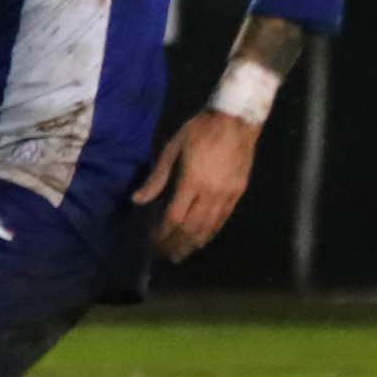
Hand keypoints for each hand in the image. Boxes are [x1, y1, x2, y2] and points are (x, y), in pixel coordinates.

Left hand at [132, 109, 260, 261]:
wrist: (236, 120)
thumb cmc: (199, 131)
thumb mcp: (172, 149)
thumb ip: (156, 177)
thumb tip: (137, 200)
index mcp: (192, 181)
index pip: (174, 217)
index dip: (162, 233)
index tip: (152, 242)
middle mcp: (211, 192)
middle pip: (191, 228)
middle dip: (175, 243)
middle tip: (164, 255)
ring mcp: (227, 194)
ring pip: (208, 227)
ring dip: (193, 243)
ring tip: (180, 254)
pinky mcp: (238, 192)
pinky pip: (223, 219)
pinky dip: (210, 232)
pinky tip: (202, 240)